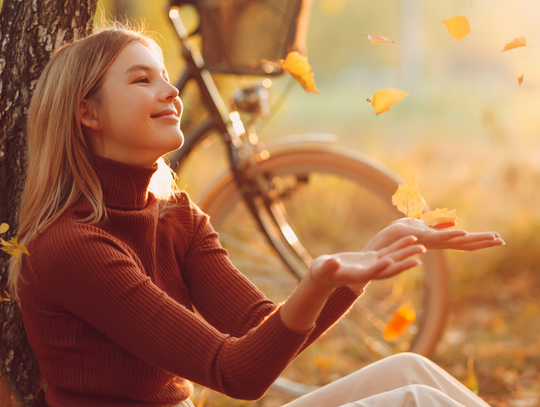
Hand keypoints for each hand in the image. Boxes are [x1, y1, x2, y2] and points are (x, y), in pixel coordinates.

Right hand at [309, 236, 425, 292]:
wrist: (324, 274)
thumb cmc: (321, 272)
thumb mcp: (322, 269)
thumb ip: (328, 266)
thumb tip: (333, 262)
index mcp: (357, 275)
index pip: (372, 272)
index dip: (381, 267)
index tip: (391, 261)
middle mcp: (369, 272)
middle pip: (390, 267)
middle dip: (404, 260)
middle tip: (419, 253)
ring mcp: (371, 265)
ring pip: (392, 258)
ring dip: (406, 252)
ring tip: (421, 245)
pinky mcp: (371, 258)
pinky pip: (389, 251)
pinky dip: (399, 246)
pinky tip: (409, 239)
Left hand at [364, 218, 504, 251]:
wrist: (381, 242)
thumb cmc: (399, 234)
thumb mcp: (422, 225)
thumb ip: (438, 223)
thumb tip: (455, 221)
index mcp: (439, 240)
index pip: (463, 240)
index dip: (480, 240)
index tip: (497, 238)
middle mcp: (437, 244)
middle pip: (465, 243)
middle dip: (483, 242)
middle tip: (502, 241)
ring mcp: (431, 242)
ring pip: (456, 242)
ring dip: (474, 239)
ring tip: (492, 238)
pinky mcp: (422, 239)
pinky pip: (439, 237)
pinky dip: (451, 235)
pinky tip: (464, 233)